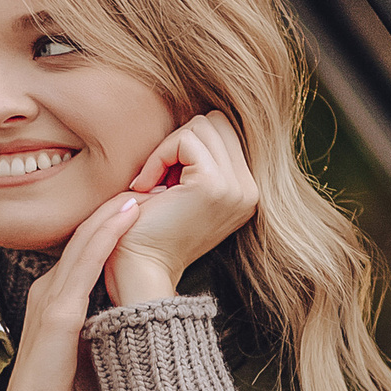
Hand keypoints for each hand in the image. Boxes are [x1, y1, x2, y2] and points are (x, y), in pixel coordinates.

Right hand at [0, 190, 140, 390]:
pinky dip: (107, 236)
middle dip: (114, 209)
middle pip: (85, 236)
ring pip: (85, 241)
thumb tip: (148, 318)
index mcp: (58, 297)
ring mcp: (51, 297)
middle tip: (147, 183)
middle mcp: (50, 288)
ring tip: (142, 188)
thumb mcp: (94, 351)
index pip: (87, 250)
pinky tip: (127, 214)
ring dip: (114, 212)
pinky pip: (85, 263)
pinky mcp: (58, 313)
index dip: (112, 226)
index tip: (143, 208)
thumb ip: (112, 327)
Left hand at [104, 113, 258, 305]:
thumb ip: (201, 160)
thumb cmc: (150, 230)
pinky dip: (159, 156)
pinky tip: (146, 187)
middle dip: (181, 140)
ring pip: (202, 126)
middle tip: (158, 177)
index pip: (224, 132)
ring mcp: (236, 188)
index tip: (165, 179)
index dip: (188, 144)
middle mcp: (249, 190)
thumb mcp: (185, 190)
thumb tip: (198, 121)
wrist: (141, 269)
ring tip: (152, 184)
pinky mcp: (213, 185)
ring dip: (168, 148)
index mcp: (247, 192)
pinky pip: (184, 141)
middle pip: (217, 122)